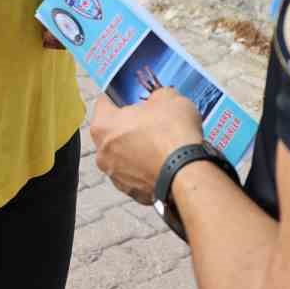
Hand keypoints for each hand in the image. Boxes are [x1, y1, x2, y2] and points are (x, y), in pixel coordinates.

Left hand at [90, 90, 205, 205]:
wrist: (186, 172)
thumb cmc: (172, 134)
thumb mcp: (167, 97)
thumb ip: (155, 97)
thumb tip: (158, 102)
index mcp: (103, 125)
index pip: (103, 102)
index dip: (119, 96)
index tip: (129, 96)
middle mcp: (103, 153)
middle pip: (111, 132)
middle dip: (128, 125)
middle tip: (150, 120)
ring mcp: (116, 176)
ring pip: (123, 156)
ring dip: (136, 149)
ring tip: (161, 143)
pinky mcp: (132, 192)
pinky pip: (136, 174)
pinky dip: (146, 168)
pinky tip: (164, 162)